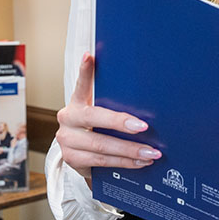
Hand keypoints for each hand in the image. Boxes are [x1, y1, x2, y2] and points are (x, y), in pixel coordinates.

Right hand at [55, 53, 161, 180]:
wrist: (79, 154)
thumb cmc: (95, 128)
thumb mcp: (100, 112)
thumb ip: (112, 103)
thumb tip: (145, 96)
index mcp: (76, 102)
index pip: (81, 85)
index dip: (85, 72)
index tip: (89, 56)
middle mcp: (68, 118)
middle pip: (94, 118)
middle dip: (121, 123)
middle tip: (143, 127)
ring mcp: (67, 140)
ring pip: (101, 145)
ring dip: (129, 150)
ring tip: (151, 152)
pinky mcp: (72, 159)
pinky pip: (102, 161)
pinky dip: (124, 162)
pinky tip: (140, 162)